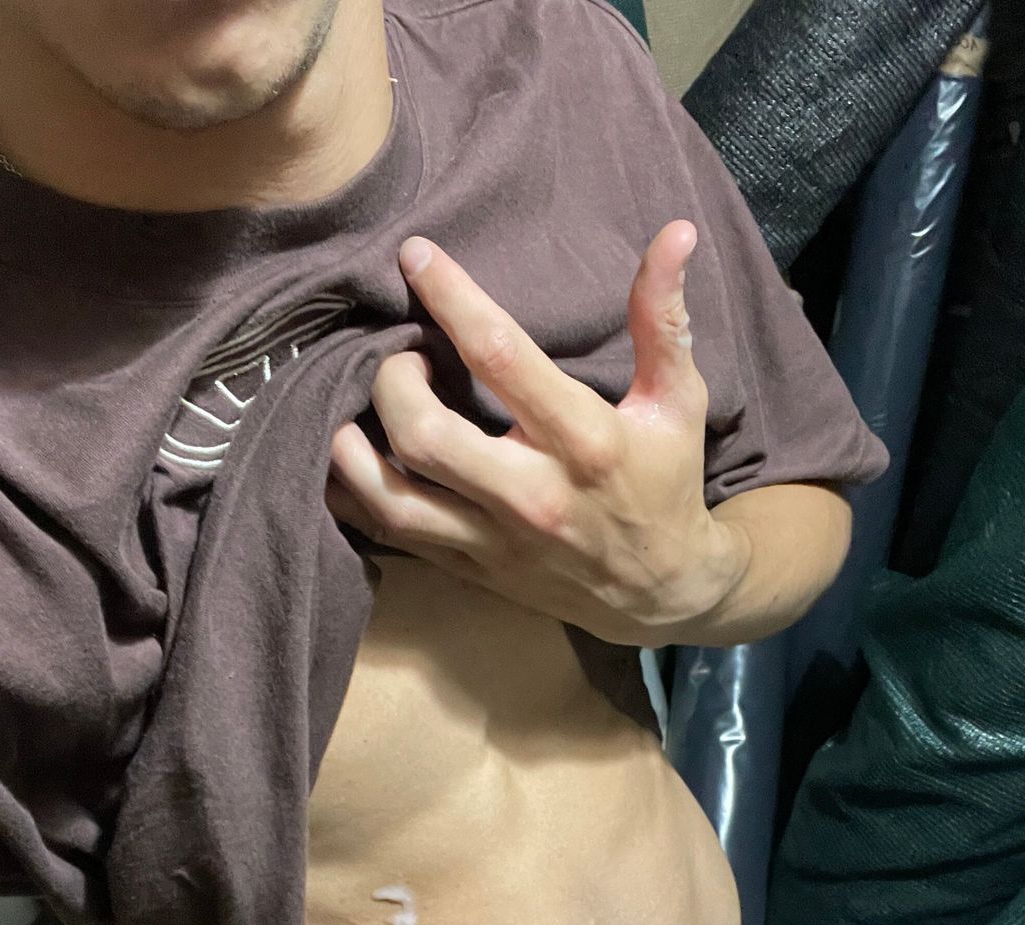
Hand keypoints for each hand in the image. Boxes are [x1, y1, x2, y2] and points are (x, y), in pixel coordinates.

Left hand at [324, 224, 747, 646]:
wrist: (661, 590)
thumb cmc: (666, 482)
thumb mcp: (678, 401)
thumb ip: (663, 319)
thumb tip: (674, 233)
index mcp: (585, 442)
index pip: (501, 356)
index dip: (450, 297)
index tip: (416, 256)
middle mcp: (532, 496)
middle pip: (424, 434)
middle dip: (392, 379)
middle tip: (403, 355)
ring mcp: (494, 540)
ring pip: (391, 496)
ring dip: (352, 442)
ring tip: (360, 402)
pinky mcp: (470, 568)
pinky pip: (388, 533)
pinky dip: (350, 491)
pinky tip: (346, 453)